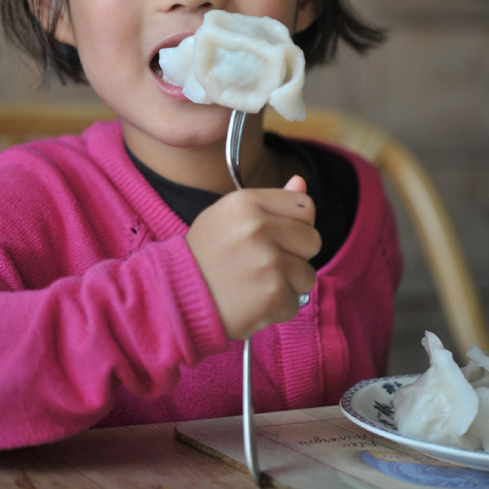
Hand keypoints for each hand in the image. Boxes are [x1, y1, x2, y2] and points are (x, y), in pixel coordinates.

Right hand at [186, 176, 319, 339]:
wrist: (176, 297)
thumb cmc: (204, 256)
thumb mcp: (229, 216)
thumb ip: (270, 199)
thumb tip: (300, 180)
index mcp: (246, 202)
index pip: (304, 206)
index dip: (295, 224)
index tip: (276, 236)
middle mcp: (258, 227)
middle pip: (312, 240)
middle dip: (295, 255)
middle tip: (263, 263)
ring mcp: (268, 262)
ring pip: (307, 274)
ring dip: (287, 284)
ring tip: (256, 283)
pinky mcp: (273, 294)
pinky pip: (296, 301)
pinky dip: (278, 307)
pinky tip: (254, 301)